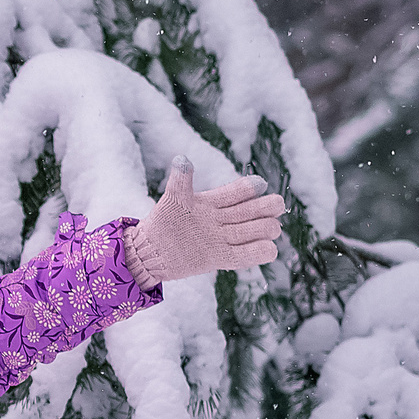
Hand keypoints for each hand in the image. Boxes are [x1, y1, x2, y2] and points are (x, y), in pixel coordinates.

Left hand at [126, 157, 285, 285]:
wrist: (149, 251)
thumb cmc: (161, 222)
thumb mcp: (172, 200)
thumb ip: (181, 182)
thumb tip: (183, 160)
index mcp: (215, 202)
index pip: (243, 190)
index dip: (254, 188)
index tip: (259, 185)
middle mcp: (224, 219)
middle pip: (259, 209)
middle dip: (269, 208)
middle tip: (269, 213)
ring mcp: (224, 239)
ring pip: (260, 230)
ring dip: (267, 229)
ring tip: (267, 230)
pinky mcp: (221, 258)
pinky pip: (249, 255)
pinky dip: (262, 252)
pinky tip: (267, 249)